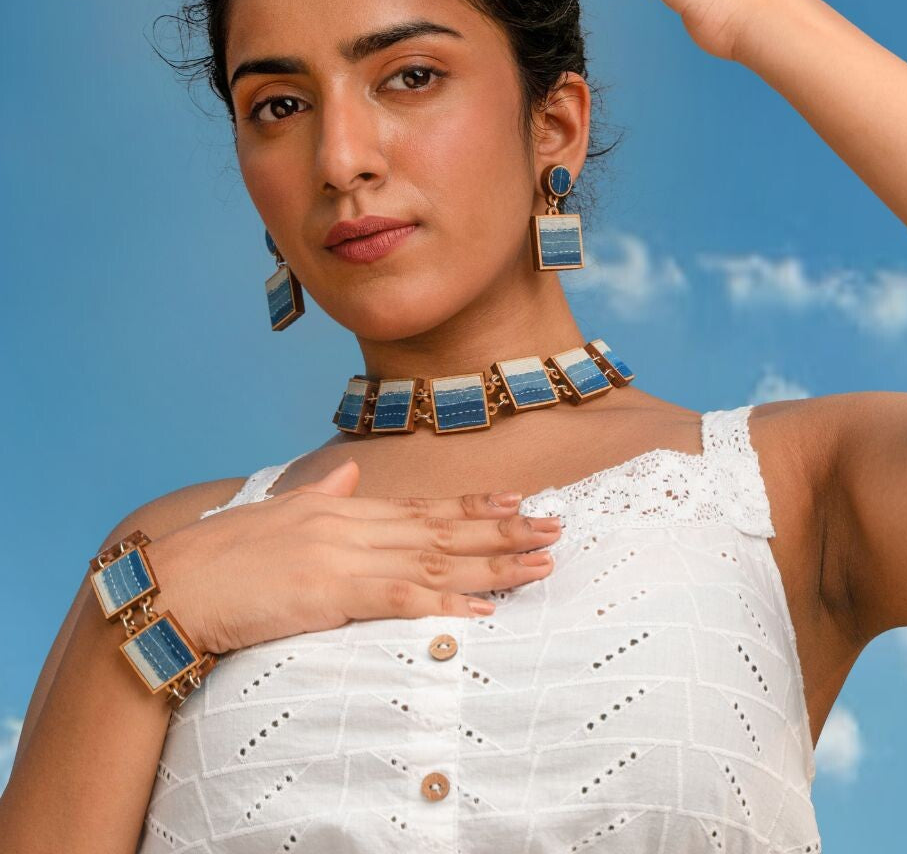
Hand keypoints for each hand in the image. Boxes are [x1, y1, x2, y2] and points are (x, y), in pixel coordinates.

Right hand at [146, 460, 561, 653]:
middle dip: (502, 528)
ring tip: (540, 562)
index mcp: (344, 509)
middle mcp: (354, 525)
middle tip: (555, 526)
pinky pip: (402, 598)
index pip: (424, 506)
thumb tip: (349, 475)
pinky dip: (446, 602)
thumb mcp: (279, 514)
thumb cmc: (222, 555)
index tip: (517, 499)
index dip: (474, 504)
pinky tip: (484, 609)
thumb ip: (321, 495)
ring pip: (436, 559)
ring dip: (493, 563)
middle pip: (443, 528)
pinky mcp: (331, 593)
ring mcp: (345, 556)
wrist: (175, 584)